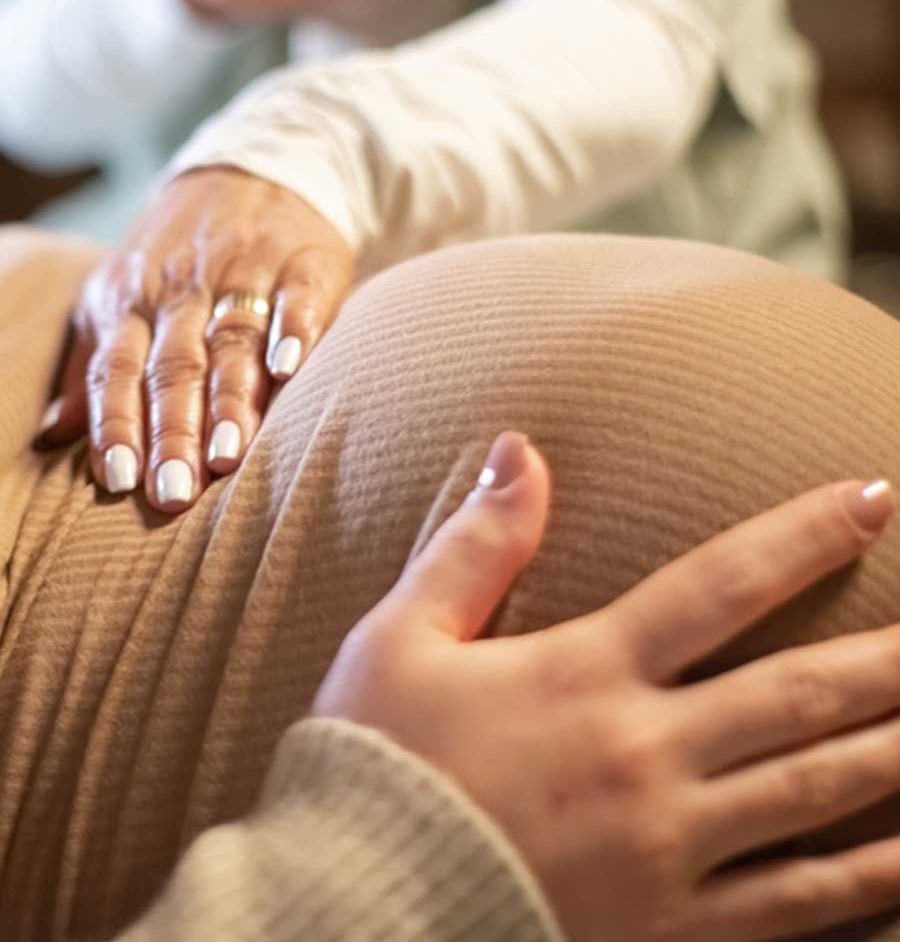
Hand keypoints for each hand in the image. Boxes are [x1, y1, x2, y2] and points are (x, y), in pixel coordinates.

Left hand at [39, 169, 352, 511]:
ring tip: (228, 456)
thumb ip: (91, 366)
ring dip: (229, 400)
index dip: (118, 423)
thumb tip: (53, 438)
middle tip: (175, 492)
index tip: (122, 480)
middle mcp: (181, 289)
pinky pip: (295, 299)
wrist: (251, 172)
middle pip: (174, 367)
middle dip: (173, 432)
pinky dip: (292, 332)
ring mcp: (243, 272)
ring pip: (232, 341)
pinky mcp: (300, 263)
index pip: (118, 370)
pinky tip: (288, 370)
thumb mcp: (118, 296)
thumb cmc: (177, 256)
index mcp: (130, 301)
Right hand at [315, 433, 899, 940]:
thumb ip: (477, 545)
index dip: (804, 536)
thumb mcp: (403, 637)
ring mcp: (670, 852)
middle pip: (799, 692)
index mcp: (586, 673)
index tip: (873, 499)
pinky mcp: (673, 935)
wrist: (348, 913)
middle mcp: (645, 755)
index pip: (720, 585)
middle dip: (890, 654)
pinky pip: (795, 912)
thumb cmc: (376, 764)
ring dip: (897, 752)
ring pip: (817, 795)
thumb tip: (522, 451)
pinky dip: (866, 888)